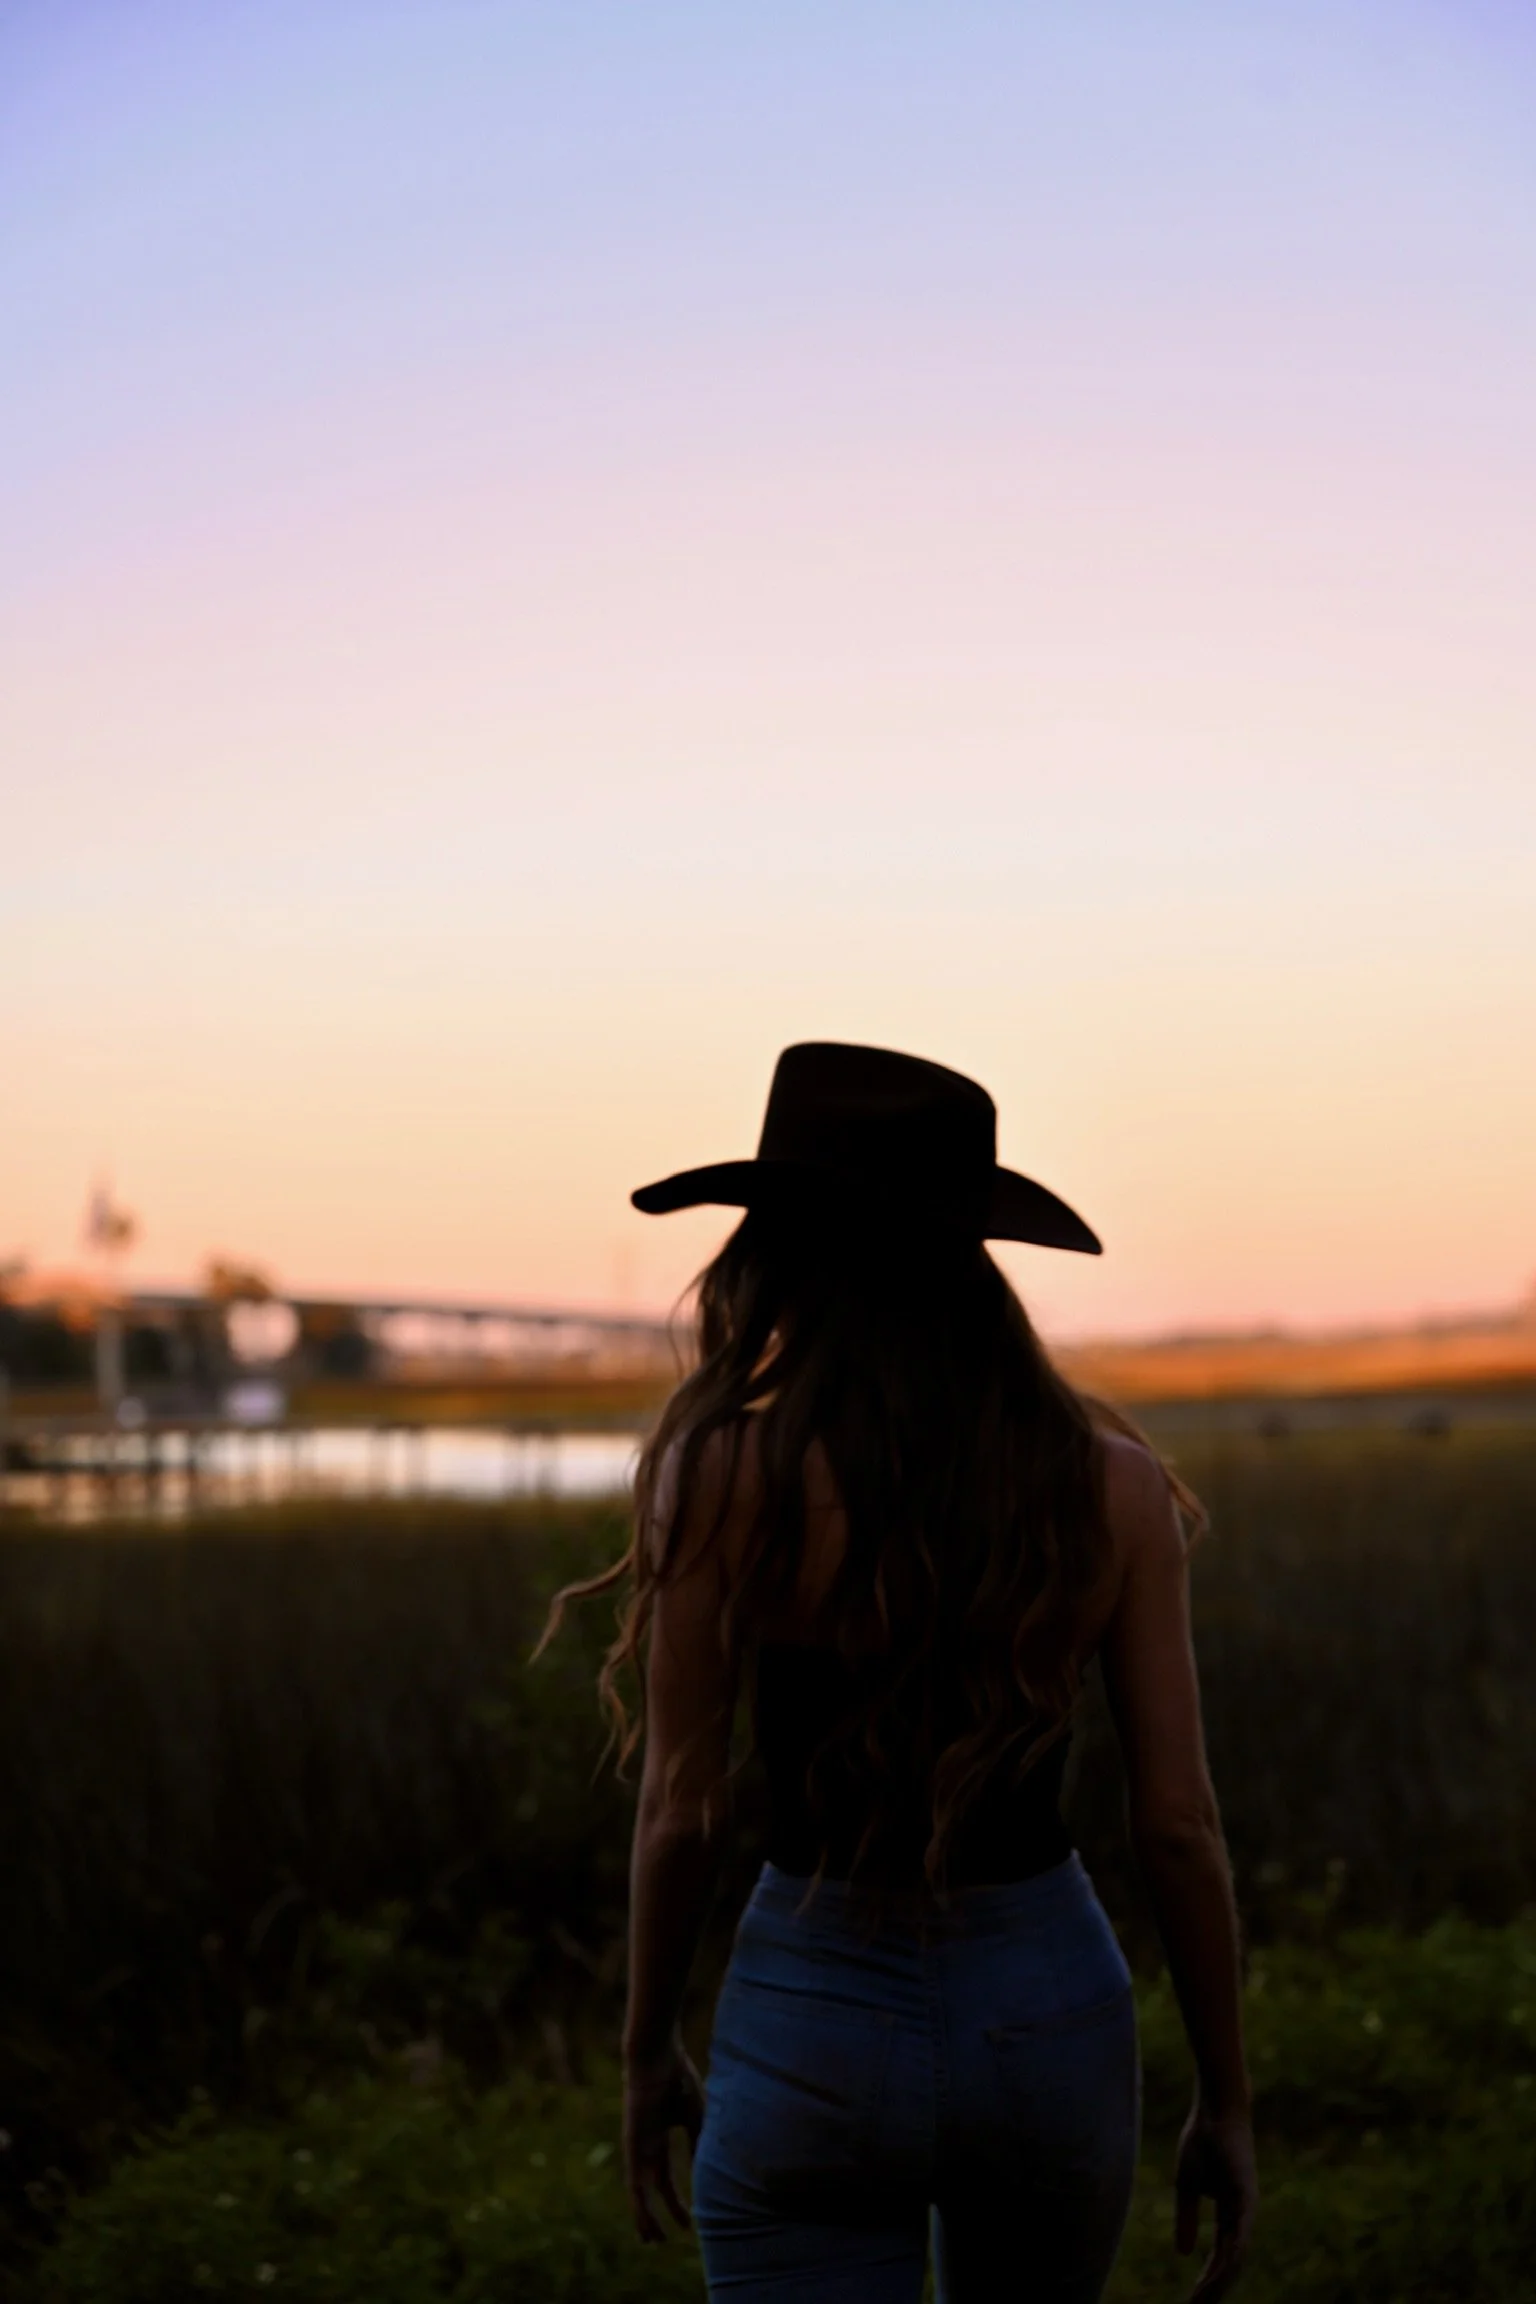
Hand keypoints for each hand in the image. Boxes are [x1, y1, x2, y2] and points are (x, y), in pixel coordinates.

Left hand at [623, 2037, 705, 2243]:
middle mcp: (646, 2144)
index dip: (675, 2200)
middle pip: (650, 2188)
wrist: (658, 2055)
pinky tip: (644, 2221)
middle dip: (657, 2214)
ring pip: (638, 2191)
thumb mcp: (694, 2117)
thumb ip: (697, 2143)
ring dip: (644, 2218)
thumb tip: (705, 2172)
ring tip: (652, 2242)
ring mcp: (637, 2146)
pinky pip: (633, 2180)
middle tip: (661, 2241)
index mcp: (661, 2135)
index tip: (688, 2222)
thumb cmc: (677, 2077)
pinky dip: (639, 2203)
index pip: (665, 2176)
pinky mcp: (631, 2145)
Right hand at [1175, 2101, 1256, 2300]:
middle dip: (1213, 2290)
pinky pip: (1240, 2231)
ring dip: (1219, 2280)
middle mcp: (1242, 2216)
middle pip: (1230, 2264)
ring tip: (1202, 2300)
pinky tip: (1220, 2271)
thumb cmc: (1202, 2141)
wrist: (1214, 2108)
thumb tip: (1185, 2254)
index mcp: (1229, 2214)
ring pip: (1236, 2254)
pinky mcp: (1247, 2194)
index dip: (1207, 2282)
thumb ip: (1187, 2219)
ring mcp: (1247, 2206)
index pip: (1220, 2258)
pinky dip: (1231, 2254)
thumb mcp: (1186, 2186)